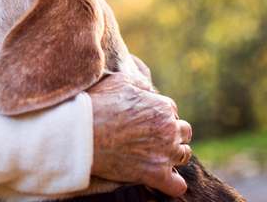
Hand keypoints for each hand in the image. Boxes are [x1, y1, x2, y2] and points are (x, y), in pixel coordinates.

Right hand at [88, 73, 192, 196]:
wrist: (82, 132)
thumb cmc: (98, 105)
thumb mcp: (120, 81)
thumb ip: (140, 83)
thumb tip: (148, 88)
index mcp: (162, 107)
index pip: (171, 111)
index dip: (158, 116)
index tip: (145, 122)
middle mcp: (169, 129)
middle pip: (183, 132)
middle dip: (171, 134)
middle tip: (151, 138)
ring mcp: (165, 153)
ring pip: (184, 156)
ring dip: (173, 156)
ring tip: (155, 157)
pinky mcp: (156, 175)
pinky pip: (178, 185)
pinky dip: (172, 183)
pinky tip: (161, 180)